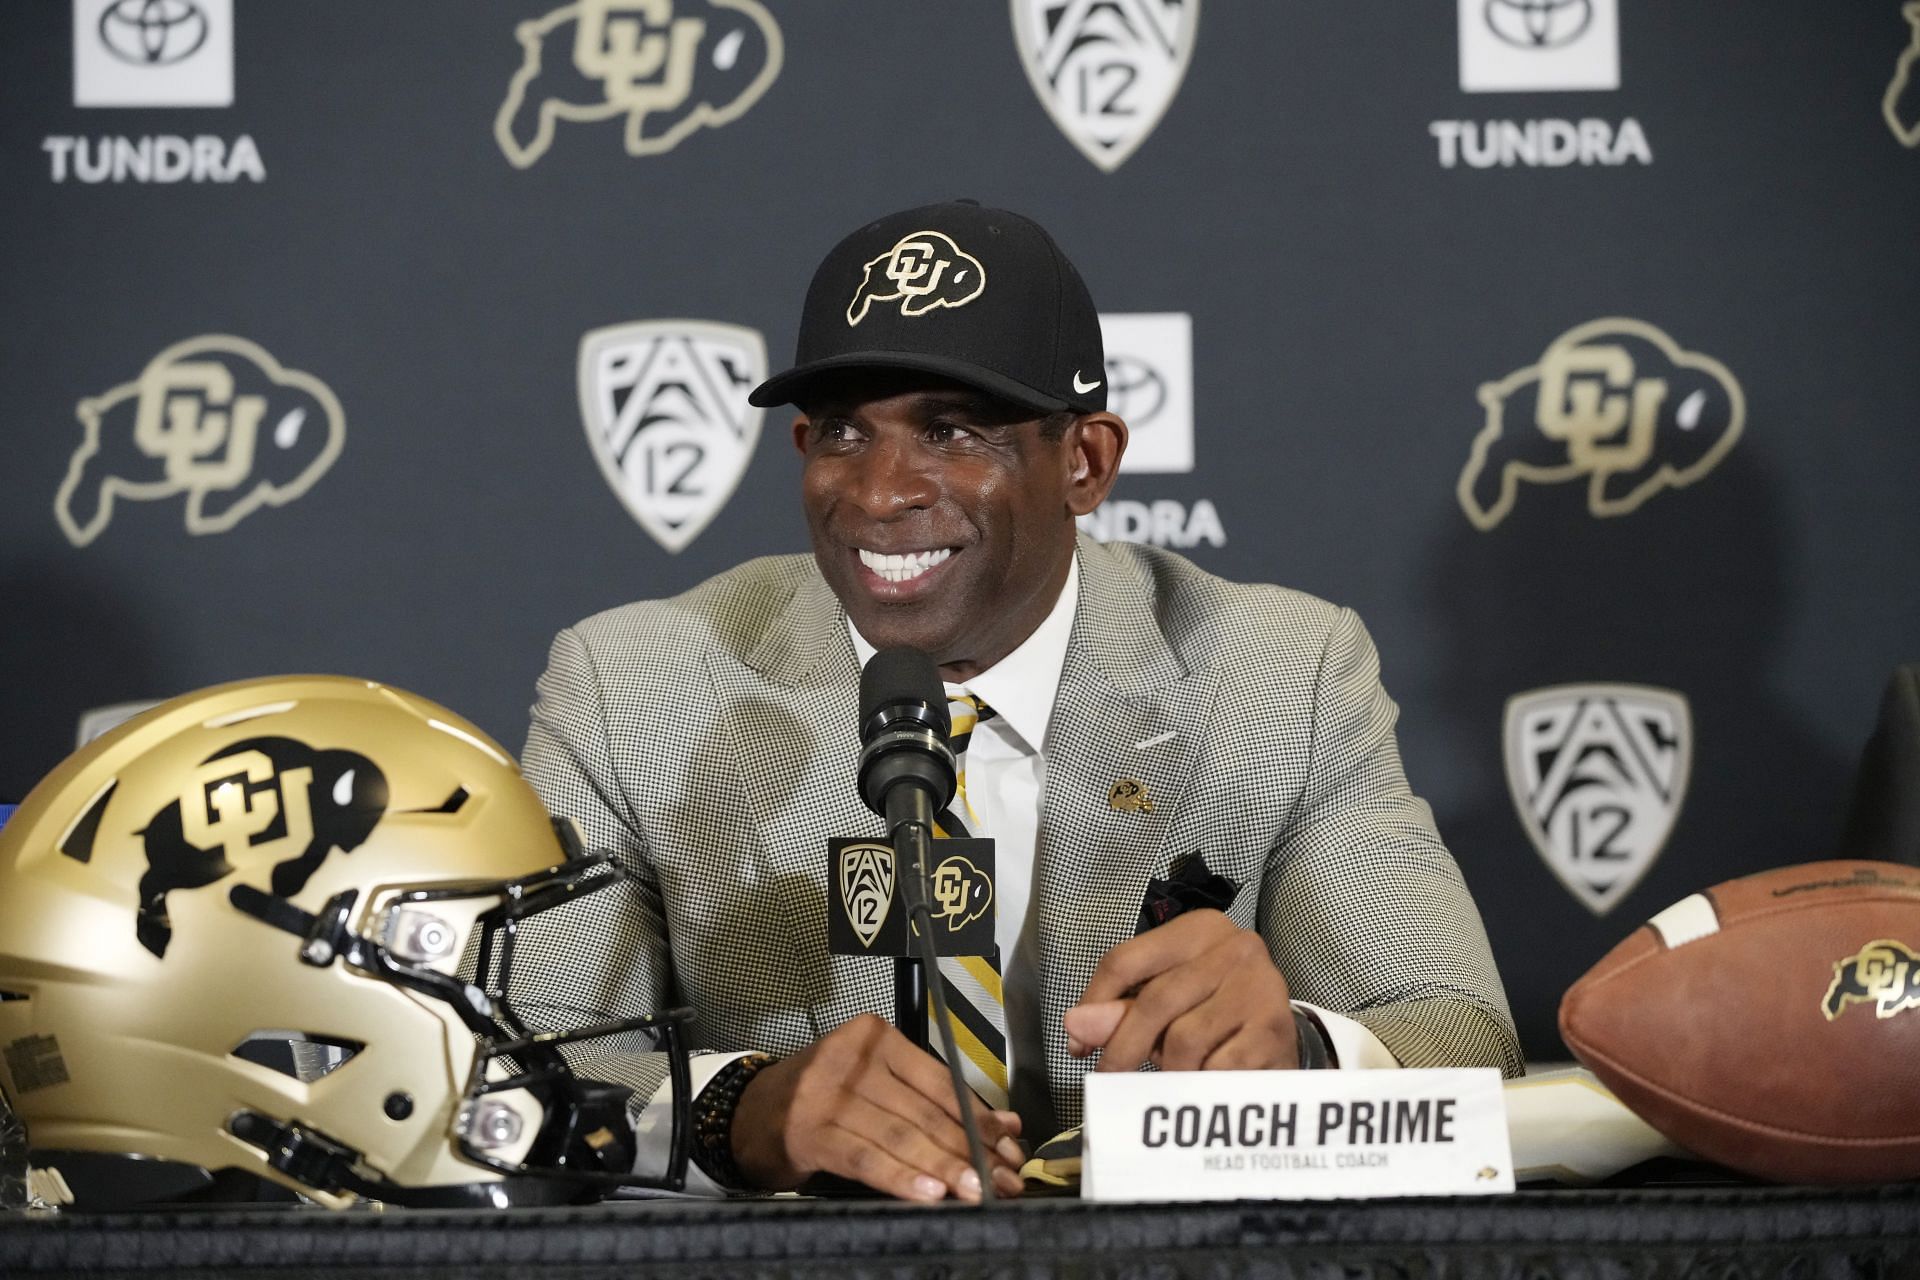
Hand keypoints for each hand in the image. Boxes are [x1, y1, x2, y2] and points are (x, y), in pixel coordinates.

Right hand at [728, 1014, 1025, 1200]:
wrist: (748, 1112)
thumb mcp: (874, 1081)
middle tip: (1004, 1180)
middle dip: (972, 1150)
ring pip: (902, 1136)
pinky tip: (928, 1193)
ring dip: (945, 1168)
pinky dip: (901, 1178)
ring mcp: (829, 1094)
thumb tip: (1005, 1127)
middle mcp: (854, 1059)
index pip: (942, 1081)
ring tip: (976, 1191)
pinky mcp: (811, 1132)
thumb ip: (932, 1099)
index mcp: (876, 1037)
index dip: (980, 1118)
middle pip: (927, 1111)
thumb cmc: (822, 1097)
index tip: (1009, 1147)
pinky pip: (867, 1158)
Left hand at [1063, 909, 1299, 1071]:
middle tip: (1108, 1078)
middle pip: (1154, 1001)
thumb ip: (1120, 1010)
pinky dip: (1200, 1084)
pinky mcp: (1275, 1030)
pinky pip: (1217, 1069)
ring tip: (1168, 1080)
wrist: (1282, 1036)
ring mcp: (1259, 987)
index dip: (1094, 1004)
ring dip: (1167, 1070)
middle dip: (1122, 1047)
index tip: (1079, 1044)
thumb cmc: (1213, 1012)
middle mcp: (1234, 948)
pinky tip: (1200, 1086)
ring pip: (1184, 1039)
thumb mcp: (1165, 1002)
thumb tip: (1076, 1025)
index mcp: (1198, 929)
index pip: (1126, 960)